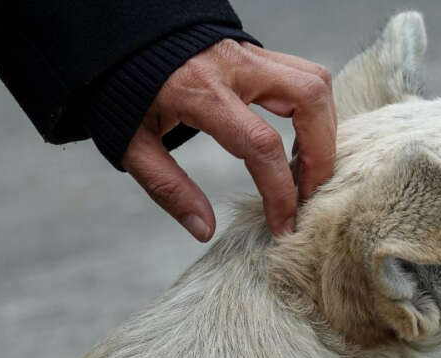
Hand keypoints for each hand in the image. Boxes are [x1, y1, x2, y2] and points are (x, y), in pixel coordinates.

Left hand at [120, 39, 335, 241]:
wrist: (117, 43)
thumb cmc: (122, 94)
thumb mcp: (132, 146)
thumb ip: (168, 189)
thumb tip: (204, 230)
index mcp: (201, 92)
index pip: (261, 144)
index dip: (280, 191)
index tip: (284, 224)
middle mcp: (235, 66)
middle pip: (308, 100)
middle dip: (321, 154)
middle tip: (309, 193)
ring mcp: (249, 54)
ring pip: (315, 82)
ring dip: (323, 129)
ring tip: (306, 169)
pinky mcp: (255, 52)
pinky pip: (304, 75)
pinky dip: (313, 112)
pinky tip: (297, 142)